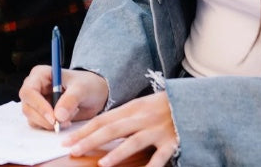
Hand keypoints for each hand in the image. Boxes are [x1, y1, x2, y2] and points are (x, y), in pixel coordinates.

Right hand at [19, 66, 107, 130]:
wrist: (94, 94)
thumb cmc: (87, 85)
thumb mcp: (82, 89)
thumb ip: (70, 100)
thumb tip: (58, 116)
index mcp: (40, 75)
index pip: (29, 91)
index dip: (38, 106)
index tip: (53, 118)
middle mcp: (34, 88)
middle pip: (27, 107)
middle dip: (44, 119)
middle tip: (62, 124)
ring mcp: (36, 102)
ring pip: (32, 118)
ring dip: (49, 124)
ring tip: (68, 119)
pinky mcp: (41, 114)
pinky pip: (39, 124)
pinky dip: (51, 127)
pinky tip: (66, 121)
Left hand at [64, 92, 178, 166]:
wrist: (193, 101)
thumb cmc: (163, 106)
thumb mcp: (141, 106)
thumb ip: (122, 118)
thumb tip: (98, 130)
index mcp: (131, 108)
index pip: (102, 120)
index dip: (83, 130)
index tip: (67, 140)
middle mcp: (142, 118)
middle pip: (112, 129)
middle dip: (90, 140)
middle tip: (73, 150)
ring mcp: (157, 130)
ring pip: (134, 142)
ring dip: (117, 154)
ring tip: (102, 164)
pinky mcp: (173, 141)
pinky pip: (161, 156)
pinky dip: (152, 165)